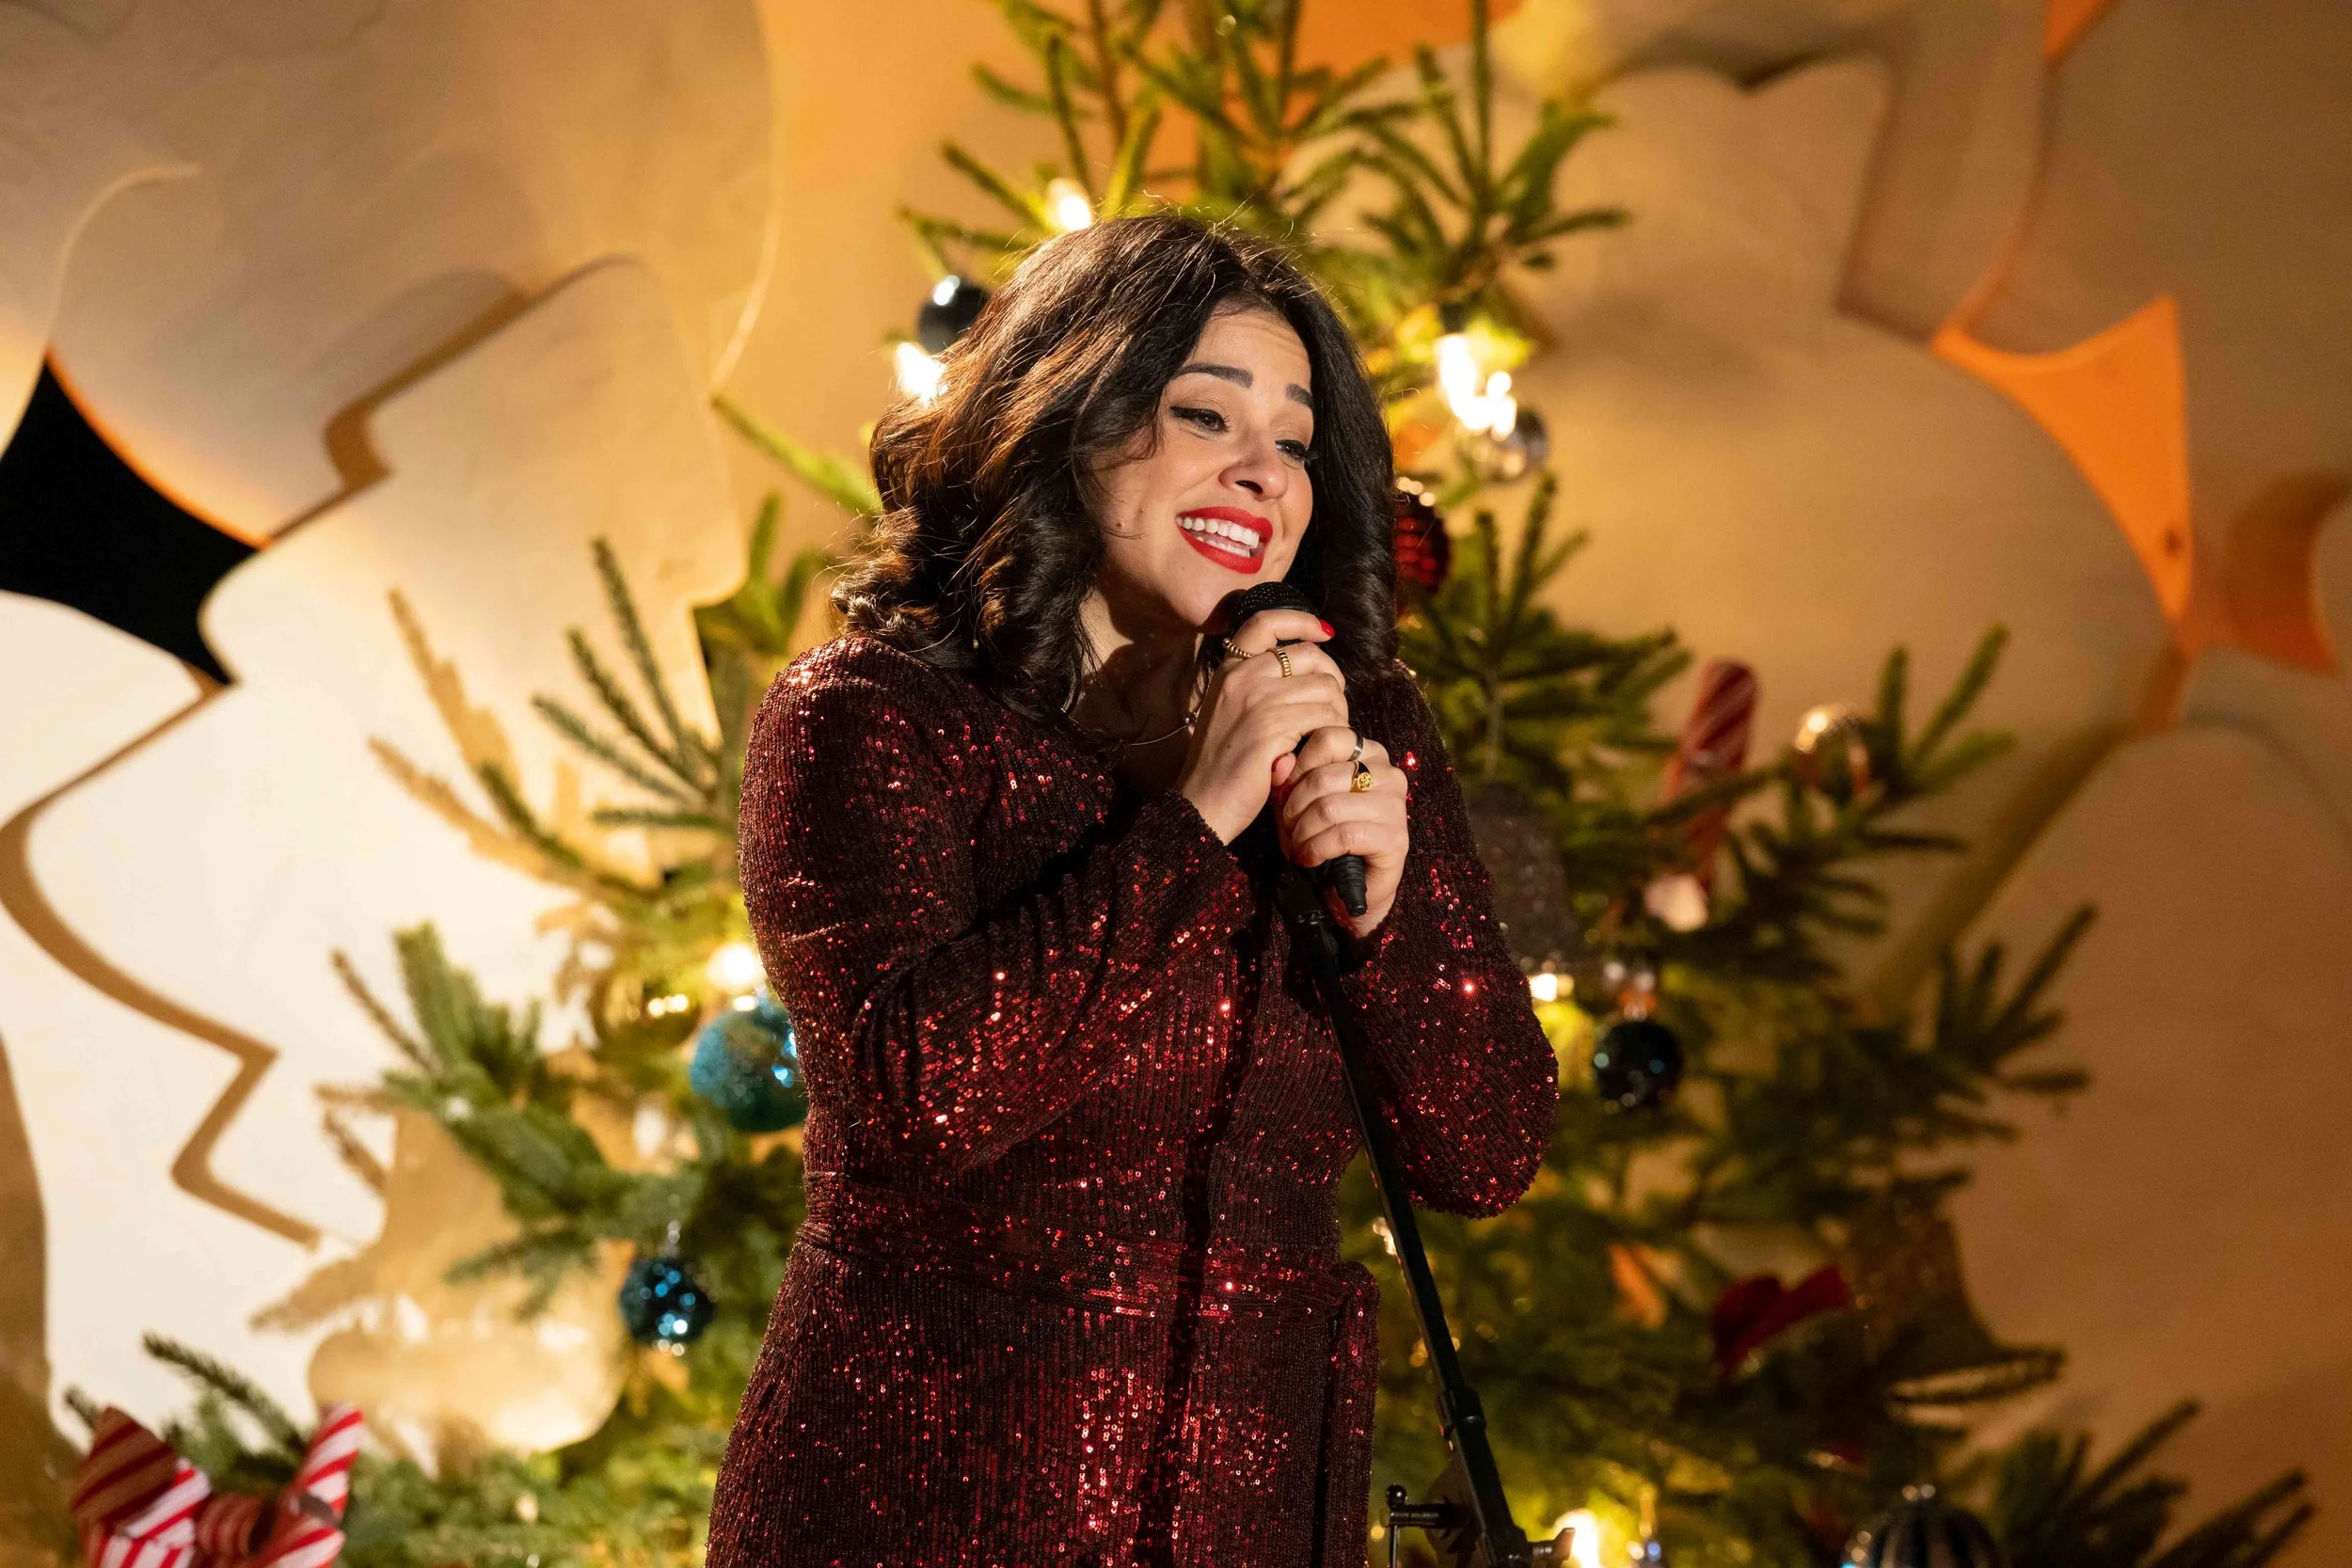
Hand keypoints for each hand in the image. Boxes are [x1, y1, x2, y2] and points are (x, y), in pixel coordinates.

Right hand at [1176, 610, 1347, 843]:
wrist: (1202, 803)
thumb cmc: (1223, 764)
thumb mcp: (1230, 711)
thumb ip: (1259, 684)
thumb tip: (1308, 666)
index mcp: (1230, 670)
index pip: (1266, 621)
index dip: (1301, 620)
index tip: (1323, 633)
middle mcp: (1242, 677)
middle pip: (1310, 656)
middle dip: (1332, 680)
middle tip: (1331, 707)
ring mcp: (1257, 701)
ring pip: (1325, 688)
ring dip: (1337, 712)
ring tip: (1326, 733)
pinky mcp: (1272, 728)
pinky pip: (1324, 717)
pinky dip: (1333, 732)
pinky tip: (1321, 748)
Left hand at [1277, 725, 1407, 936]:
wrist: (1351, 889)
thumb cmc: (1325, 836)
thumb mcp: (1300, 801)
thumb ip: (1289, 777)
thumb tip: (1280, 762)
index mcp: (1370, 754)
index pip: (1329, 737)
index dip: (1298, 766)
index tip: (1285, 793)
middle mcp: (1389, 774)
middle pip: (1324, 776)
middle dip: (1294, 807)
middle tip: (1286, 829)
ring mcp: (1396, 806)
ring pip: (1329, 807)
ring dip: (1302, 832)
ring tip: (1296, 845)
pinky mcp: (1396, 839)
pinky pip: (1343, 835)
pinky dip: (1316, 848)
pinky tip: (1309, 857)